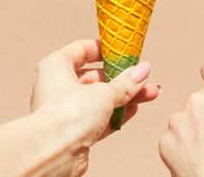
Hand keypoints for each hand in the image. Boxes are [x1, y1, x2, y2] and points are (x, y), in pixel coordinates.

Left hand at [30, 39, 159, 175]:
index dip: (104, 49)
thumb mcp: (104, 92)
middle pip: (96, 77)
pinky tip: (135, 109)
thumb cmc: (68, 114)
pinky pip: (100, 119)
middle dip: (123, 78)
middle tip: (143, 76)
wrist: (53, 154)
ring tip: (150, 93)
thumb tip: (143, 70)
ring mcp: (67, 110)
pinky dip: (117, 114)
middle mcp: (58, 87)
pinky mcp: (75, 131)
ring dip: (126, 96)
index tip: (123, 50)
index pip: (81, 50)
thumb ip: (126, 82)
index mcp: (56, 68)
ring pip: (101, 99)